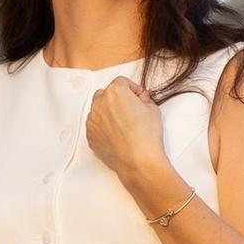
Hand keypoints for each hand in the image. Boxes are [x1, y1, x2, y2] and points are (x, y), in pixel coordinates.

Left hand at [84, 73, 177, 209]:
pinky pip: (96, 126)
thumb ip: (145, 99)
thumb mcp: (153, 110)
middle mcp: (100, 104)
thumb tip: (142, 98)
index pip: (121, 82)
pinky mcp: (90, 135)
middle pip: (106, 94)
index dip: (132, 88)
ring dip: (109, 113)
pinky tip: (117, 136)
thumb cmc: (146, 136)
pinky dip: (104, 128)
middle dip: (117, 99)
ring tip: (124, 125)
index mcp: (115, 92)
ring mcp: (92, 120)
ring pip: (99, 110)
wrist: (138, 161)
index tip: (137, 96)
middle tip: (130, 109)